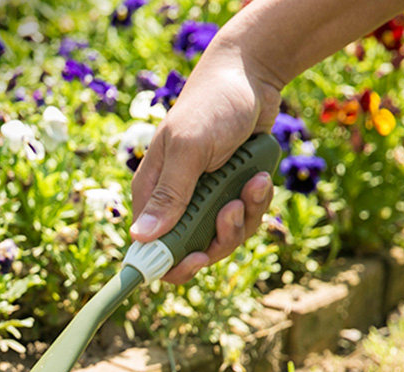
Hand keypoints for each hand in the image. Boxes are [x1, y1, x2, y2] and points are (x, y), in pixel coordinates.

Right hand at [130, 38, 281, 283]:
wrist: (252, 75)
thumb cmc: (214, 104)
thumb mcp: (190, 148)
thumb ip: (169, 194)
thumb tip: (141, 237)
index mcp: (151, 194)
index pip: (149, 247)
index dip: (169, 264)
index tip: (196, 259)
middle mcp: (174, 203)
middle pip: (190, 251)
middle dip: (219, 237)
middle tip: (233, 210)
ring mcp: (203, 201)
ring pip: (222, 239)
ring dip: (244, 218)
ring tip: (255, 184)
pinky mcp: (229, 195)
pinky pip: (243, 221)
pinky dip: (257, 204)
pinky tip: (262, 178)